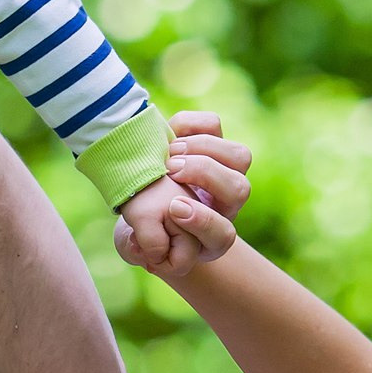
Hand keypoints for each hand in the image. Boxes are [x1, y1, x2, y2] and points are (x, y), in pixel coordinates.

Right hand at [116, 112, 254, 277]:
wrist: (137, 195)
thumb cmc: (137, 225)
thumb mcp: (132, 241)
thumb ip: (133, 248)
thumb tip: (137, 242)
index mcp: (210, 237)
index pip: (223, 234)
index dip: (203, 221)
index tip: (174, 208)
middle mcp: (223, 205)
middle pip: (240, 190)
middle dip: (205, 175)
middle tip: (170, 170)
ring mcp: (222, 171)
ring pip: (238, 156)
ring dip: (202, 149)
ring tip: (167, 152)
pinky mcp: (210, 140)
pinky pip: (213, 124)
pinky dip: (191, 125)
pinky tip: (169, 134)